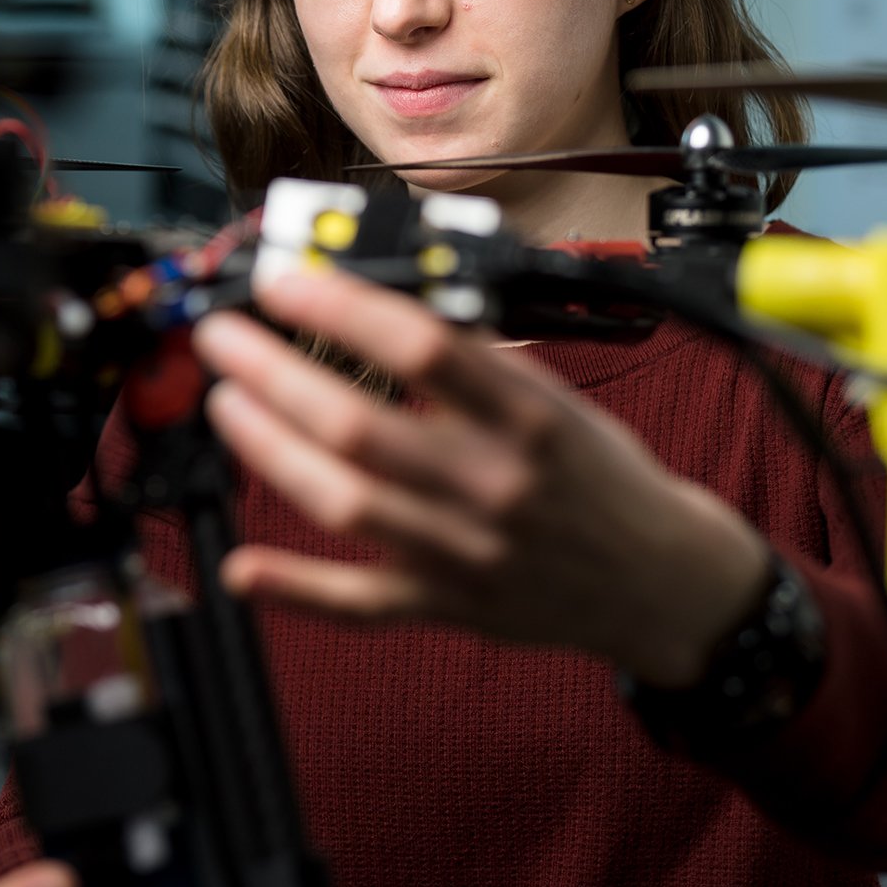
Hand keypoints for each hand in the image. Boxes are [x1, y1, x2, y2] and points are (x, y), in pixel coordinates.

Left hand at [191, 266, 769, 685]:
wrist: (662, 581)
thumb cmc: (599, 475)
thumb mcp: (558, 397)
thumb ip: (475, 359)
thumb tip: (380, 303)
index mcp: (529, 417)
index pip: (420, 346)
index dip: (339, 309)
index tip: (283, 281)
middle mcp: (493, 484)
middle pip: (358, 424)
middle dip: (273, 373)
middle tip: (224, 338)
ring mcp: (464, 552)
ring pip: (344, 501)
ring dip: (270, 449)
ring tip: (227, 402)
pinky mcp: (445, 604)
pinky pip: (359, 603)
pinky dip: (295, 589)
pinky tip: (239, 567)